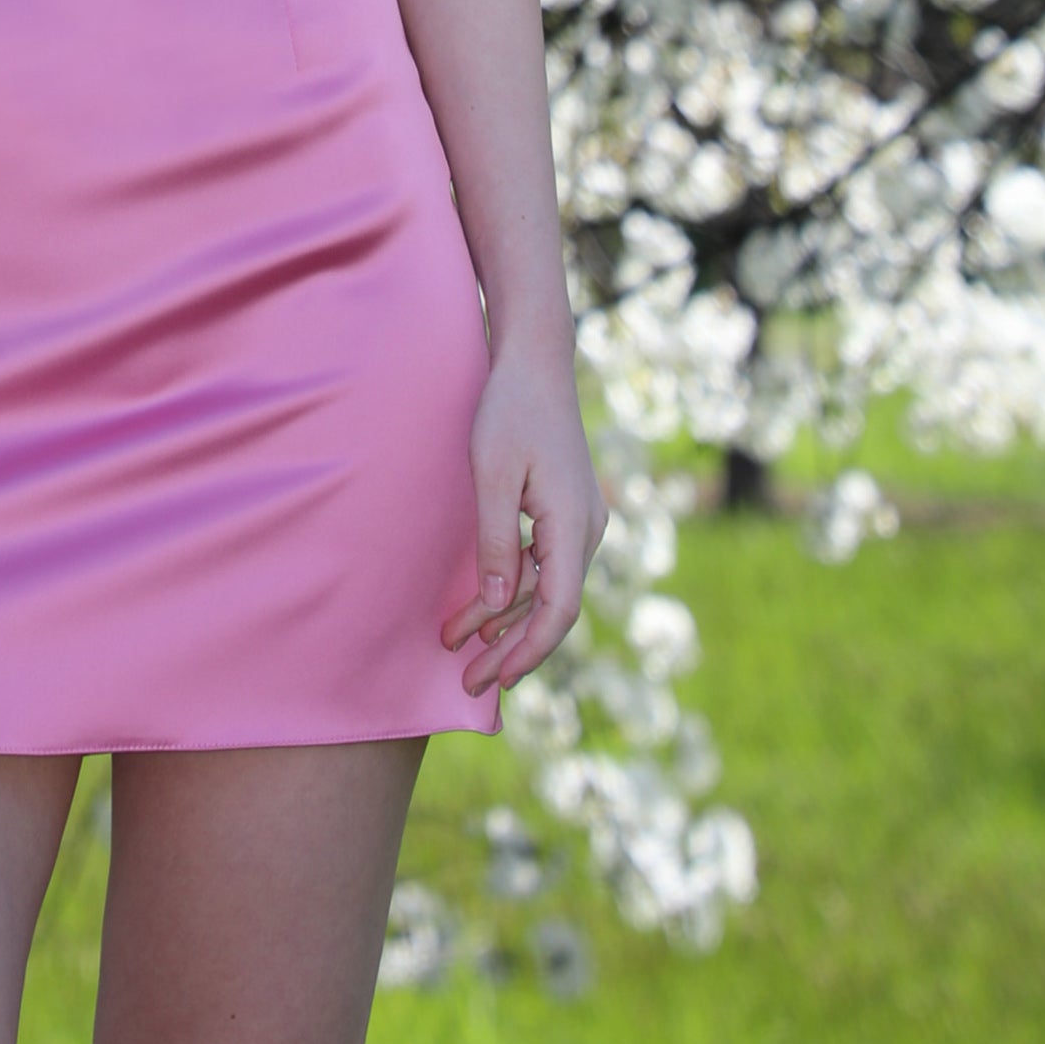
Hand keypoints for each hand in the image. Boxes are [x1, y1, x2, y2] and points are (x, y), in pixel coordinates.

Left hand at [442, 341, 607, 706]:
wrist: (534, 360)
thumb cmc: (510, 410)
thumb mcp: (493, 475)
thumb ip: (498, 542)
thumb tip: (499, 606)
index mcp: (574, 523)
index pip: (559, 608)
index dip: (529, 651)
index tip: (496, 679)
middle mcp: (587, 528)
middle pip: (552, 607)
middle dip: (511, 648)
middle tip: (468, 683)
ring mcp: (580, 520)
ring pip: (545, 588)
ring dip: (504, 620)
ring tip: (457, 647)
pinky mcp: (565, 511)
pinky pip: (542, 564)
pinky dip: (511, 589)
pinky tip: (480, 609)